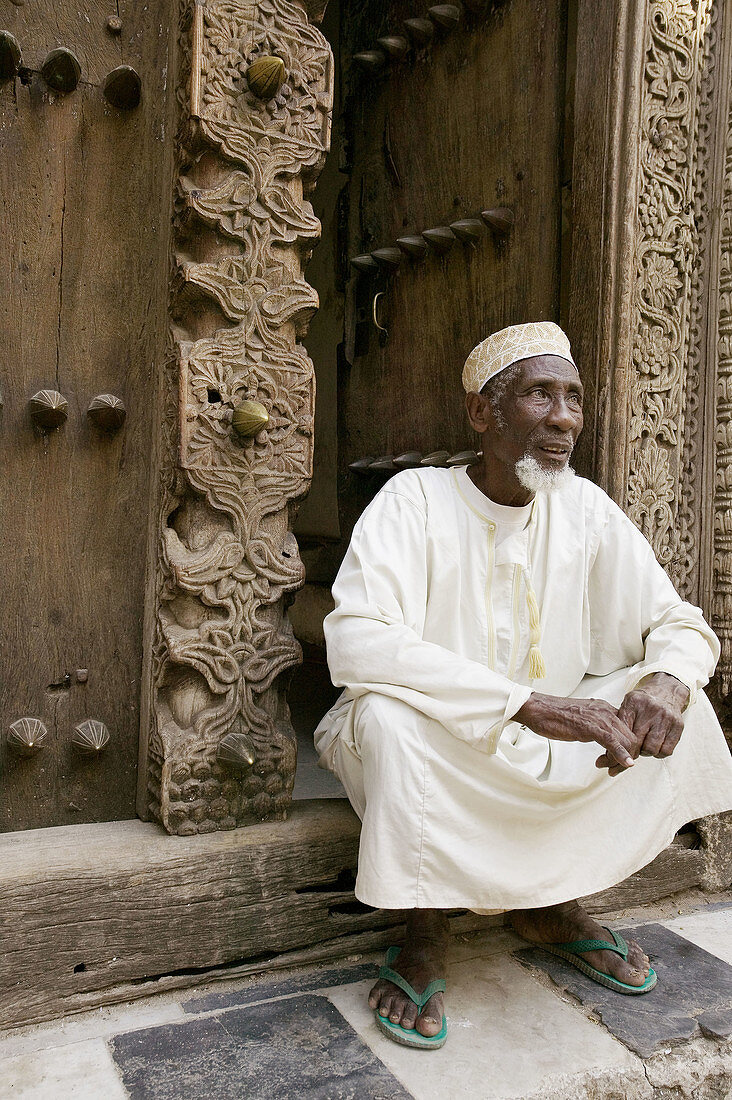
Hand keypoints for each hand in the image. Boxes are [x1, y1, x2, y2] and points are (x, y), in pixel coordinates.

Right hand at [514, 693, 635, 771]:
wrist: (538, 709)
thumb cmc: (555, 715)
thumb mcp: (583, 719)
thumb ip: (597, 726)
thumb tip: (606, 740)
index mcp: (605, 708)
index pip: (629, 728)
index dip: (629, 746)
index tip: (619, 758)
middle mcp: (607, 711)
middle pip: (632, 736)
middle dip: (628, 755)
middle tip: (613, 768)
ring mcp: (600, 718)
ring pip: (626, 742)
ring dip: (621, 760)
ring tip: (608, 769)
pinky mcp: (591, 727)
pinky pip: (613, 743)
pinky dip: (622, 755)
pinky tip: (626, 764)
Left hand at [596, 672, 688, 775]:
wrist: (666, 690)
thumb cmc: (642, 703)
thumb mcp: (626, 706)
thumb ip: (616, 725)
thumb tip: (604, 756)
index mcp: (633, 703)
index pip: (621, 733)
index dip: (614, 750)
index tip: (606, 761)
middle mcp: (650, 709)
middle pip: (636, 744)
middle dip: (628, 754)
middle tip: (625, 756)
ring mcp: (666, 718)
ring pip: (651, 749)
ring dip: (644, 753)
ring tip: (642, 746)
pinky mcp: (678, 726)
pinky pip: (666, 751)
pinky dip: (658, 753)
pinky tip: (654, 747)